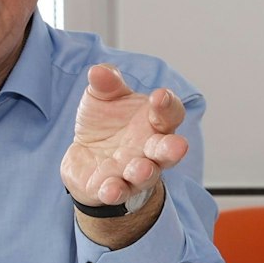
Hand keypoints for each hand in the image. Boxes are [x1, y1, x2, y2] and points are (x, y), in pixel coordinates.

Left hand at [61, 64, 187, 206]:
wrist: (86, 156)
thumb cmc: (105, 124)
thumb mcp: (102, 98)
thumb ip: (106, 84)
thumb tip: (98, 70)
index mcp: (153, 122)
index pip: (169, 113)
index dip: (167, 104)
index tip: (159, 96)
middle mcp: (150, 149)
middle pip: (167, 150)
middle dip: (172, 149)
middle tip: (177, 146)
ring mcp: (133, 172)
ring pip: (146, 174)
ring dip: (144, 172)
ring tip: (140, 168)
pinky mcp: (113, 188)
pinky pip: (117, 192)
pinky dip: (114, 191)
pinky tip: (109, 189)